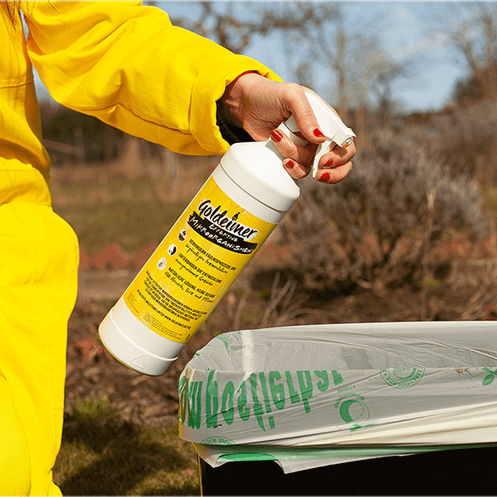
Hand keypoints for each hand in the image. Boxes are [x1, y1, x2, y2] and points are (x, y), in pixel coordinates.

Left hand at [220, 72, 354, 183]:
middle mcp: (321, 138)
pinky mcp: (291, 159)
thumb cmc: (272, 94)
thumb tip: (319, 138)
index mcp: (328, 121)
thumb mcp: (291, 95)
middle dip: (332, 172)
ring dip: (295, 157)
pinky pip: (299, 173)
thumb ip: (306, 114)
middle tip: (317, 169)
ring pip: (312, 168)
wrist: (247, 105)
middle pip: (341, 164)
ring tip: (278, 138)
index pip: (347, 143)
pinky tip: (281, 158)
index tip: (324, 159)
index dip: (341, 156)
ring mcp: (306, 150)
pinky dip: (291, 168)